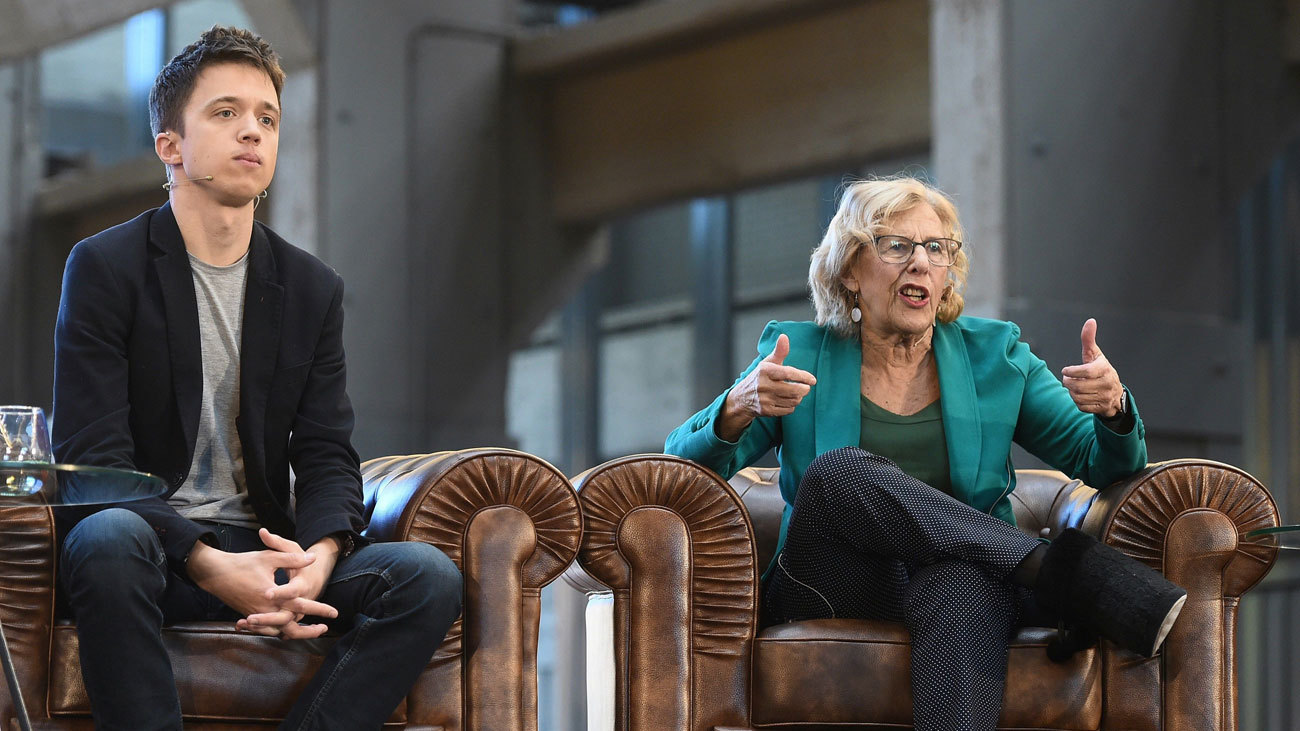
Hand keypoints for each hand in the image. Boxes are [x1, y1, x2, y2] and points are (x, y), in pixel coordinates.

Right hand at [187, 539, 334, 638]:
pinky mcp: (249, 616)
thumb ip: (293, 559)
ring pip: (279, 631)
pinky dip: (279, 630)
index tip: (335, 613)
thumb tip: (313, 558)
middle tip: (324, 628)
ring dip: (295, 632)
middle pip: (291, 628)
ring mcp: (256, 616)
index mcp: (273, 597)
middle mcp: (265, 610)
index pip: (302, 605)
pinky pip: (267, 629)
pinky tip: (288, 627)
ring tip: (310, 630)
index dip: (320, 609)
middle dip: (309, 630)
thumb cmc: (243, 563)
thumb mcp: (270, 557)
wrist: (214, 573)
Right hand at [717, 334, 816, 440]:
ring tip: (796, 393)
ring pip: (792, 400)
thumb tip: (784, 337)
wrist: (741, 398)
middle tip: (806, 387)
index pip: (788, 373)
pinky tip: (787, 401)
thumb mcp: (767, 363)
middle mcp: (763, 385)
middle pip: (794, 390)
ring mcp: (764, 399)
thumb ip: (779, 351)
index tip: (813, 380)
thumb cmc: (759, 377)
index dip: (803, 377)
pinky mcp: (766, 411)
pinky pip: (788, 410)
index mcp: (765, 370)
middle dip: (804, 389)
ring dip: (798, 397)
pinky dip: (791, 406)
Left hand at [1060, 318, 1124, 417]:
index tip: (1065, 370)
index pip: (1085, 372)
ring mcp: (1105, 397)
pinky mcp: (1101, 408)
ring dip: (1071, 391)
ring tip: (1072, 385)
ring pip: (1078, 397)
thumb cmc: (1101, 370)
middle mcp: (1107, 384)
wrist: (1116, 393)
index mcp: (1105, 369)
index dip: (1071, 371)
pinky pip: (1081, 406)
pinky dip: (1076, 401)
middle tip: (1067, 378)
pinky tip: (1079, 395)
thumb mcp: (1096, 354)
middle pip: (1078, 386)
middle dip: (1068, 382)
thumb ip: (1089, 339)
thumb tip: (1090, 321)